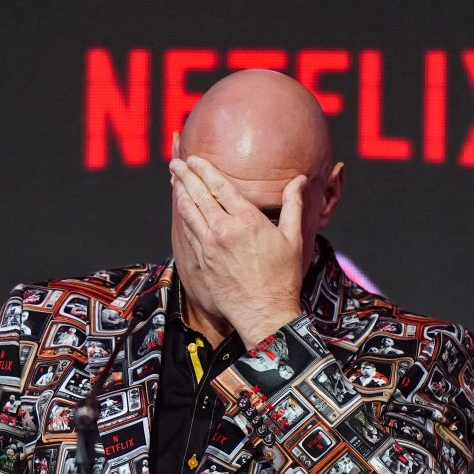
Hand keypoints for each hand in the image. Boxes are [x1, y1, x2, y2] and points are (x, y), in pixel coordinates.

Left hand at [170, 155, 306, 347]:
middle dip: (185, 176)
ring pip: (189, 213)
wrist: (264, 313)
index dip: (204, 169)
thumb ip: (292, 205)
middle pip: (198, 195)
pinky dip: (183, 216)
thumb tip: (299, 180)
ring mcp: (210, 247)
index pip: (219, 186)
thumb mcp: (293, 238)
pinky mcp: (203, 262)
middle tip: (176, 163)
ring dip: (180, 193)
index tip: (194, 159)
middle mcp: (224, 230)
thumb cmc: (283, 278)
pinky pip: (189, 233)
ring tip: (174, 180)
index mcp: (247, 220)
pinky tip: (182, 209)